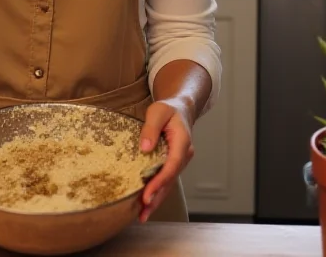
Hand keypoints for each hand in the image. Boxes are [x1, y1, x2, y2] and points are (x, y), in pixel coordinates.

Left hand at [138, 99, 194, 222]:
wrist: (181, 109)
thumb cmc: (168, 109)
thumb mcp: (158, 111)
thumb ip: (150, 128)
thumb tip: (144, 149)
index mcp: (182, 142)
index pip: (171, 166)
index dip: (159, 182)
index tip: (147, 194)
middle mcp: (183, 155)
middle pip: (170, 180)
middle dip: (157, 197)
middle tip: (143, 212)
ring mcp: (180, 161)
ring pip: (169, 184)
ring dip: (156, 200)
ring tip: (142, 216)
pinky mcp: (173, 164)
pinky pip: (166, 180)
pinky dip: (157, 192)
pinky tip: (147, 204)